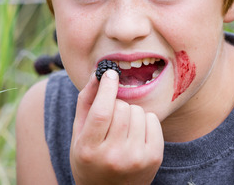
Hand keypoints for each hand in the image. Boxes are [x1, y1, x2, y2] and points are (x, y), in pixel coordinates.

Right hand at [70, 69, 163, 184]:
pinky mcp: (154, 158)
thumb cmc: (89, 157)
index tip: (110, 74)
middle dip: (116, 104)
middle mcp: (114, 156)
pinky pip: (153, 120)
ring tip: (122, 128)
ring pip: (138, 112)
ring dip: (130, 112)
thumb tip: (100, 73)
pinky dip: (144, 120)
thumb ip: (86, 102)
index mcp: (89, 149)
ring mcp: (136, 159)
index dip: (107, 88)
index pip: (102, 112)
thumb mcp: (78, 132)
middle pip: (122, 108)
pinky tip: (135, 133)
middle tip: (111, 117)